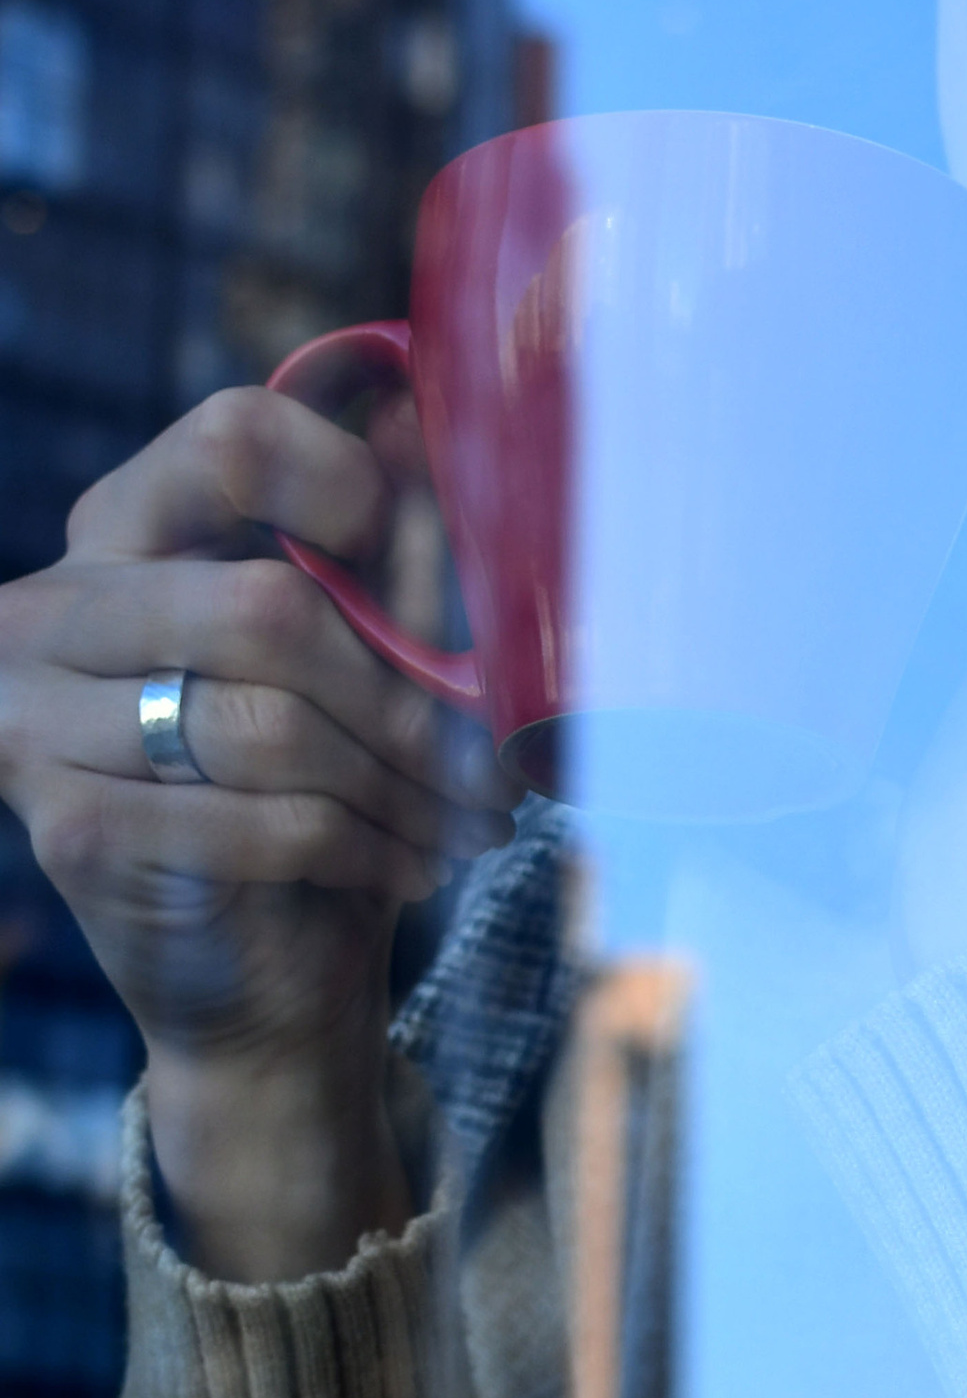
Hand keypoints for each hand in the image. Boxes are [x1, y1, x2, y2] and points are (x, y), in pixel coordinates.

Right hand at [0, 391, 516, 1278]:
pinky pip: (260, 819)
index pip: (231, 439)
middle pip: (267, 603)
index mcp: (119, 531)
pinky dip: (360, 846)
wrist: (262, 987)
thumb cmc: (323, 798)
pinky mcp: (71, 827)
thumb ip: (381, 542)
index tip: (436, 588)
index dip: (354, 492)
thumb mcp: (362, 655)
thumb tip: (421, 409)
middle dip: (407, 695)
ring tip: (470, 820)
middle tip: (491, 758)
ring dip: (401, 782)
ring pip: (270, 722)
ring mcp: (37, 721)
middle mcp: (48, 610)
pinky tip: (408, 865)